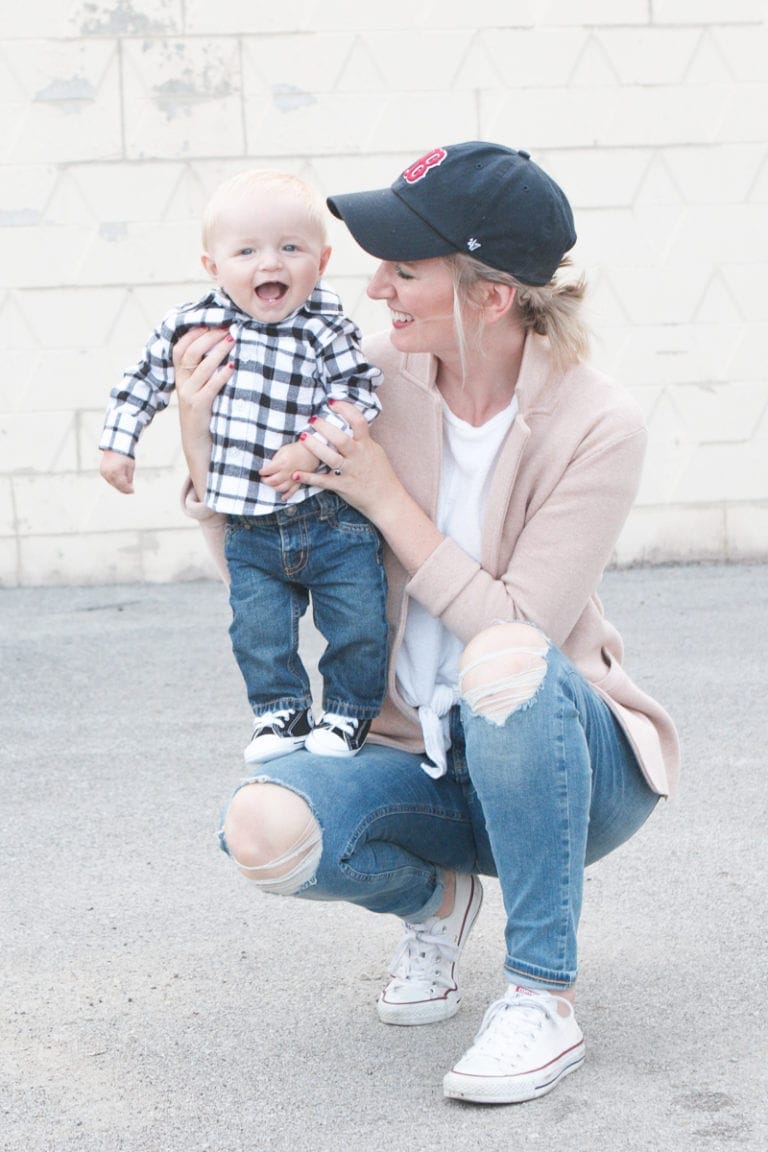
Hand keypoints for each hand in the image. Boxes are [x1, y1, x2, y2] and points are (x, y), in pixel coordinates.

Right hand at [100, 450, 134, 493]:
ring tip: (125, 482)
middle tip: (130, 489)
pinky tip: (119, 478)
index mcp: (116, 472)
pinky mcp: (102, 471)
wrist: (116, 447)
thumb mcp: (130, 468)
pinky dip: (114, 480)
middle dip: (124, 488)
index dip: (128, 490)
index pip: (122, 485)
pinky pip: (109, 479)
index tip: (133, 491)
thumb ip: (129, 479)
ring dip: (119, 485)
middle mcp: (108, 473)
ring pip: (112, 483)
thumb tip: (129, 488)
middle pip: (117, 485)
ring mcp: (104, 472)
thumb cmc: (125, 456)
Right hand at [172, 327, 234, 499]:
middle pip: (190, 353)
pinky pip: (210, 387)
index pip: (179, 349)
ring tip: (232, 340)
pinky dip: (221, 375)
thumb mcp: (198, 392)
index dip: (193, 334)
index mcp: (179, 379)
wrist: (198, 445)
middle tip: (227, 329)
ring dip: (217, 351)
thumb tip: (221, 349)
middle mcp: (181, 385)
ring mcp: (188, 396)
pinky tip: (233, 366)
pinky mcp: (199, 408)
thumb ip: (204, 373)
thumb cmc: (204, 415)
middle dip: (208, 338)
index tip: (210, 323)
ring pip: (200, 367)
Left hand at [260, 440, 317, 499]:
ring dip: (273, 487)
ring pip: (280, 488)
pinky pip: (292, 492)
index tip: (261, 471)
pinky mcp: (299, 483)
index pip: (267, 470)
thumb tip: (268, 468)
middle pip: (272, 481)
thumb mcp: (282, 450)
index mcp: (282, 463)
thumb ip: (275, 460)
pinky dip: (286, 496)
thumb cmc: (296, 450)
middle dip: (265, 481)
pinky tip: (282, 497)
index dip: (262, 471)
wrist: (311, 452)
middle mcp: (287, 473)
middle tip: (264, 478)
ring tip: (272, 484)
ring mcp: (293, 479)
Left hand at [293, 401, 444, 575]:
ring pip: (330, 457)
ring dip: (314, 446)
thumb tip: (353, 424)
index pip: (358, 422)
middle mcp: (357, 457)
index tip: (332, 402)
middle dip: (325, 427)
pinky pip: (323, 481)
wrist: (387, 500)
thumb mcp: (375, 452)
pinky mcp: (342, 486)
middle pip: (340, 438)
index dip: (345, 409)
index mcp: (366, 445)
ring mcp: (349, 472)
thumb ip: (363, 439)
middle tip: (312, 419)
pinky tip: (296, 473)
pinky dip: (309, 478)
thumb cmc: (381, 475)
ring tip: (302, 437)